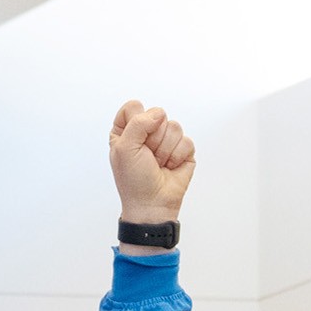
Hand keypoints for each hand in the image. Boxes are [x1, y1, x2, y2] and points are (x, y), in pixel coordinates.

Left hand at [109, 101, 196, 225]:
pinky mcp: (183, 151)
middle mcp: (147, 133)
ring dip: (165, 150)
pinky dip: (178, 157)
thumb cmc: (134, 181)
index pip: (134, 107)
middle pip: (157, 114)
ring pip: (174, 127)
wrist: (152, 204)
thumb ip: (137, 122)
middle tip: (148, 157)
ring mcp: (166, 141)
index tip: (133, 141)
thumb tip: (160, 113)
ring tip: (158, 164)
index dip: (136, 121)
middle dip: (153, 139)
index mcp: (127, 130)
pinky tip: (170, 167)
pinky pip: (186, 141)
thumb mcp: (124, 148)